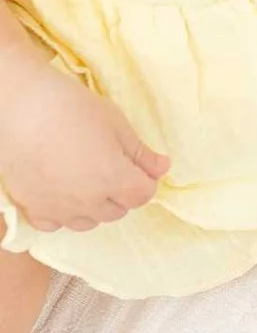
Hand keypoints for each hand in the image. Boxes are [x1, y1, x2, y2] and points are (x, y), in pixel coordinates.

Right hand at [0, 59, 169, 233]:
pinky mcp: (30, 206)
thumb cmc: (72, 109)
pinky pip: (54, 225)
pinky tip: (61, 193)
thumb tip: (162, 168)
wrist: (19, 107)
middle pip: (117, 211)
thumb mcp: (117, 125)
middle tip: (111, 167)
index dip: (145, 181)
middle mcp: (86, 201)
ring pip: (88, 222)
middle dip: (122, 193)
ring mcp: (57, 207)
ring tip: (86, 180)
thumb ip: (140, 153)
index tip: (137, 167)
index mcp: (112, 179)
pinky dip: (62, 215)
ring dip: (95, 206)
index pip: (142, 195)